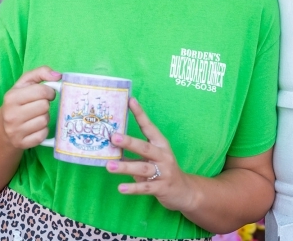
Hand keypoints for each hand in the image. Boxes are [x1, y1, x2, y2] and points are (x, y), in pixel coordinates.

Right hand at [1, 66, 61, 149]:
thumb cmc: (18, 101)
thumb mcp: (25, 83)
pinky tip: (36, 126)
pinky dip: (43, 130)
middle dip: (46, 104)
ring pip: (45, 121)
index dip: (49, 91)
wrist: (3, 127)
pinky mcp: (22, 144)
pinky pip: (43, 135)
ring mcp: (15, 131)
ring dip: (45, 117)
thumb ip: (41, 72)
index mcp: (11, 97)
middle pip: (44, 106)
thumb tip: (58, 75)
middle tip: (40, 105)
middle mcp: (11, 115)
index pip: (41, 91)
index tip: (48, 93)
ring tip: (37, 115)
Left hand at [106, 97, 198, 212]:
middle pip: (145, 147)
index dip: (140, 114)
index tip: (130, 101)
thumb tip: (112, 144)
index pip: (149, 126)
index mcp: (160, 143)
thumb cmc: (162, 169)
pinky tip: (121, 188)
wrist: (183, 190)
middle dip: (129, 142)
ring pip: (142, 168)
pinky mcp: (162, 188)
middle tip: (113, 137)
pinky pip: (145, 188)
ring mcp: (163, 172)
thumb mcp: (152, 157)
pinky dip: (133, 188)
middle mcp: (162, 155)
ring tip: (109, 166)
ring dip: (125, 167)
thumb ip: (136, 151)